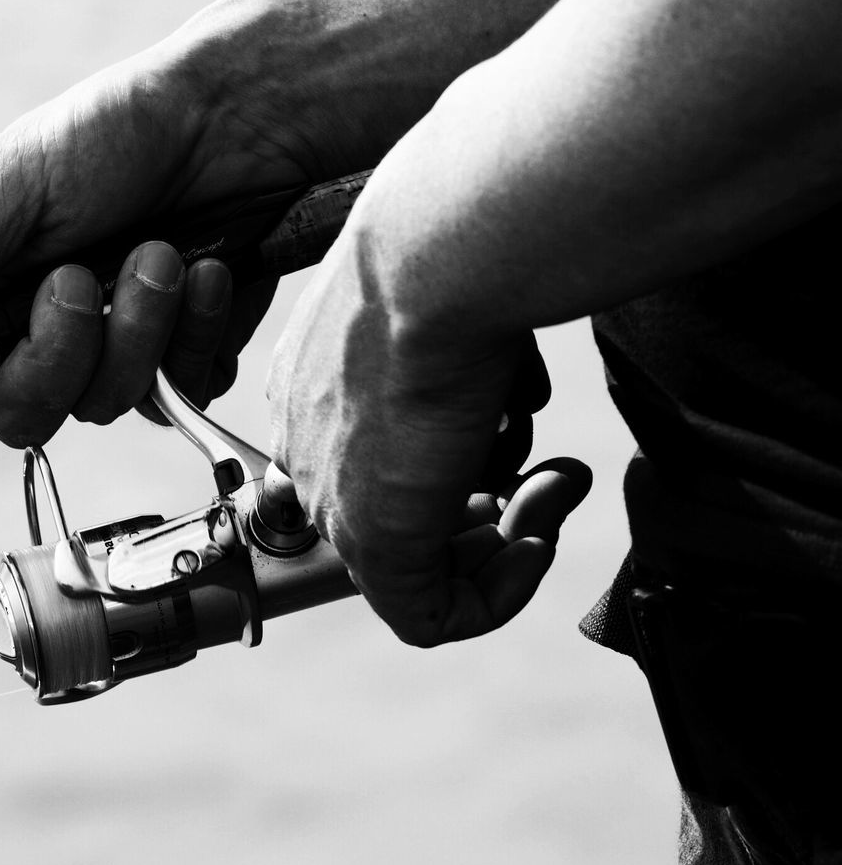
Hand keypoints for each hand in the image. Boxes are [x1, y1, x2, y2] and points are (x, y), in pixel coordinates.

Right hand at [0, 0, 560, 508]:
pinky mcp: (186, 356)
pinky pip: (181, 389)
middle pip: (18, 414)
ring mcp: (117, 351)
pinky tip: (216, 274)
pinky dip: (200, 331)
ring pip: (106, 405)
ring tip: (166, 254)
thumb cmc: (123, 133)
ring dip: (140, 328)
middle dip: (57, 353)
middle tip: (84, 278)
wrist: (241, 124)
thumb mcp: (23, 179)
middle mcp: (42, 332)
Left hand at [267, 226, 589, 646]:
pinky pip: (428, 617)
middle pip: (393, 510)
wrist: (442, 254)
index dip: (448, 460)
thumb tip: (501, 374)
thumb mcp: (447, 292)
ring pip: (415, 561)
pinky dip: (494, 598)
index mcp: (314, 383)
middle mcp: (312, 442)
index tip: (506, 434)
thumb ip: (451, 346)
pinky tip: (534, 545)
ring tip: (552, 480)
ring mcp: (337, 496)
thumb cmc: (452, 247)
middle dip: (484, 502)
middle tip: (541, 473)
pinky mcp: (376, 541)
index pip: (367, 456)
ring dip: (506, 534)